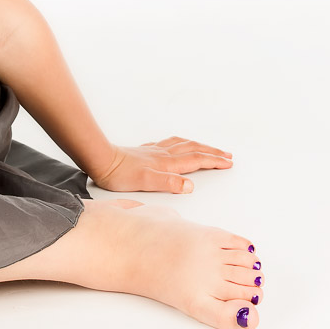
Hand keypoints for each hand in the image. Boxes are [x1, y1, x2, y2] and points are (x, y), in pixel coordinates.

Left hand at [90, 137, 233, 193]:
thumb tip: (190, 185)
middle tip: (227, 155)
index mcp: (168, 163)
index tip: (228, 162)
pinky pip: (170, 143)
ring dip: (199, 146)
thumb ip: (169, 183)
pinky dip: (181, 143)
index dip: (214, 161)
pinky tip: (177, 145)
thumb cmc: (120, 174)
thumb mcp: (146, 183)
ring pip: (183, 145)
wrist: (101, 160)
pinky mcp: (146, 152)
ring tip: (208, 147)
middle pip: (194, 150)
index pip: (197, 160)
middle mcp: (164, 155)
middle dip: (212, 152)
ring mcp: (155, 151)